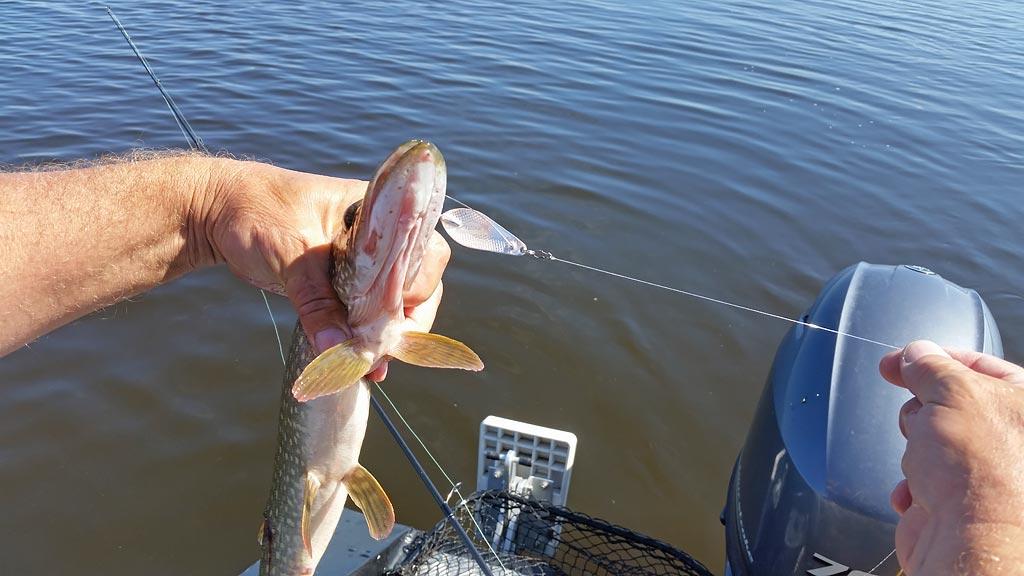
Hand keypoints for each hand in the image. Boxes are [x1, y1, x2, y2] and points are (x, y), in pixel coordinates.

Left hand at [194, 159, 450, 379]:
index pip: (424, 252)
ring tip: (370, 368)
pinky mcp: (343, 283)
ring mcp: (363, 261)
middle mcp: (378, 237)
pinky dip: (364, 338)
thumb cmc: (258, 213)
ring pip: (394, 302)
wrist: (218, 211)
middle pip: (417, 282)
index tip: (393, 318)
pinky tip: (359, 367)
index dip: (416, 288)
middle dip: (405, 320)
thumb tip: (336, 350)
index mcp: (378, 214)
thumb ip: (317, 303)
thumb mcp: (293, 257)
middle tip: (384, 351)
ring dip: (386, 336)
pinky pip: (366, 312)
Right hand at [879, 340, 1023, 574]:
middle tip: (922, 424)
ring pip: (929, 441)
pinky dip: (911, 485)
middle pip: (949, 404)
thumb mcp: (951, 392)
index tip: (898, 362)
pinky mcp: (960, 505)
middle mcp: (1014, 441)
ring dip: (915, 451)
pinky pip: (921, 480)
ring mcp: (987, 475)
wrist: (972, 542)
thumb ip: (930, 366)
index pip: (978, 365)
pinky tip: (916, 493)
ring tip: (926, 465)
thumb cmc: (978, 468)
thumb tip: (916, 354)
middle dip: (922, 413)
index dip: (933, 359)